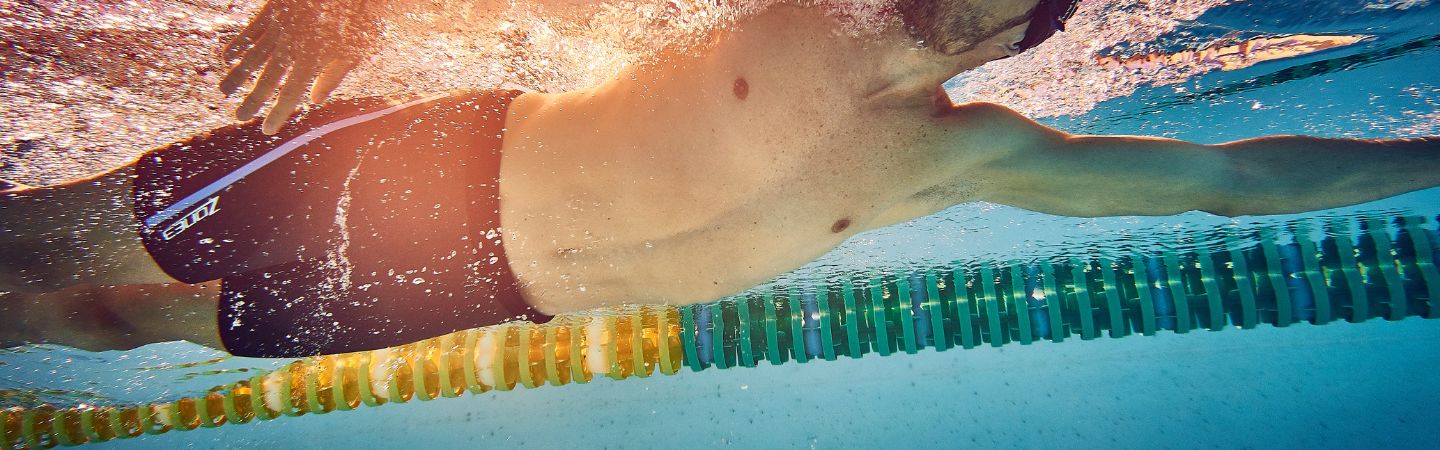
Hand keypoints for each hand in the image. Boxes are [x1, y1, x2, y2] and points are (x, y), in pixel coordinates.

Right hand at [220, 1, 375, 133]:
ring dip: (237, 76)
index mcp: (313, 58)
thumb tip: (315, 101)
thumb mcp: (354, 50)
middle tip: (239, 117)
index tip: (266, 129)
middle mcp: (290, 45)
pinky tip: (228, 58)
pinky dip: (237, 45)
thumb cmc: (356, 18)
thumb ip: (333, 77)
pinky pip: (250, 32)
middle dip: (253, 100)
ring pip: (252, 56)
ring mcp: (278, 27)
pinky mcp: (272, 11)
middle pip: (267, 79)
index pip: (290, 94)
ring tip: (224, 92)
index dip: (277, 113)